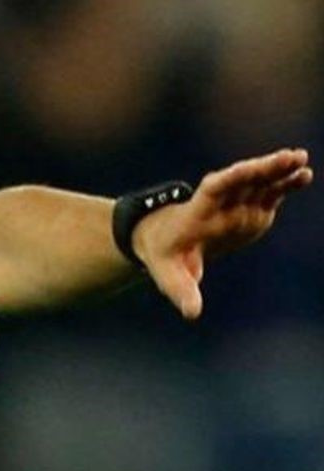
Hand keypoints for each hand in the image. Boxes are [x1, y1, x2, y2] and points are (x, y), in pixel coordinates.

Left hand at [133, 148, 312, 319]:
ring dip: (278, 170)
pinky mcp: (251, 208)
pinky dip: (285, 183)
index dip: (231, 178)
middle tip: (288, 157)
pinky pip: (269, 192)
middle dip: (262, 168)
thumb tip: (192, 313)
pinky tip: (304, 174)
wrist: (167, 240)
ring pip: (259, 181)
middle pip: (241, 179)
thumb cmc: (166, 256)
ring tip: (301, 159)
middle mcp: (220, 203)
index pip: (214, 189)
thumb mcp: (169, 275)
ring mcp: (237, 203)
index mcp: (198, 212)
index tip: (247, 169)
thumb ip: (181, 291)